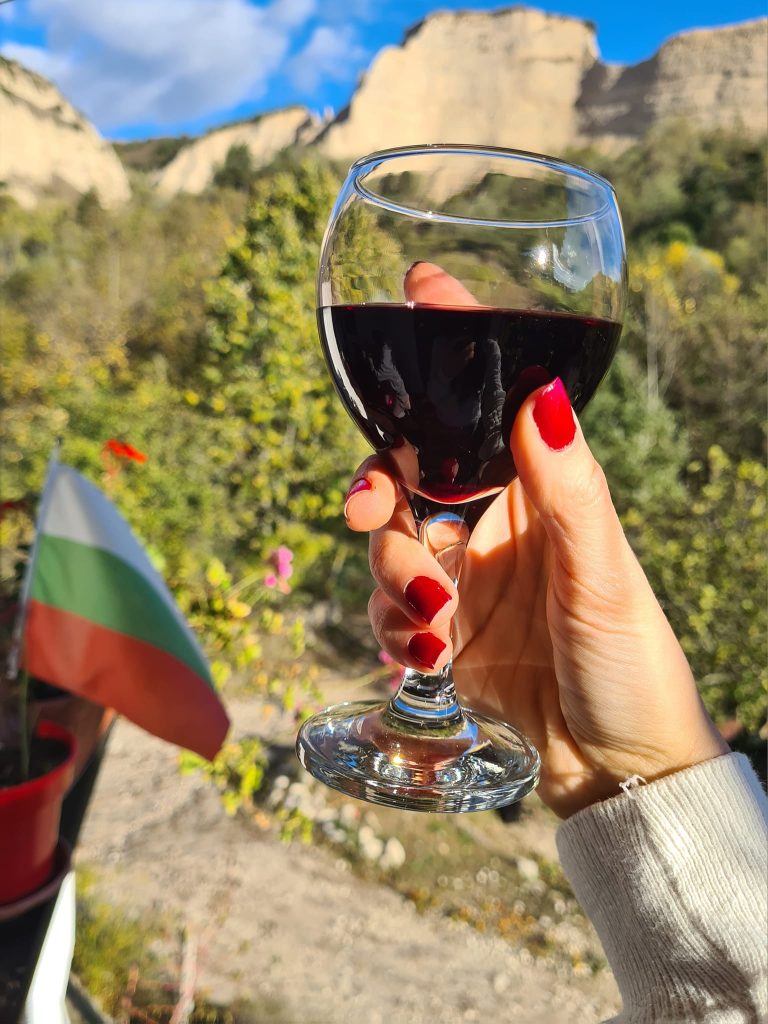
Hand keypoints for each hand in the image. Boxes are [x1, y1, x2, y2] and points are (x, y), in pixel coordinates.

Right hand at [344, 264, 727, 817]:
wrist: (618, 771)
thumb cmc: (632, 665)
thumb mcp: (602, 577)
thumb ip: (568, 491)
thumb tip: (545, 392)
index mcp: (541, 494)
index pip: (485, 409)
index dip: (449, 352)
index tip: (416, 289)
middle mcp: (496, 525)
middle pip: (411, 477)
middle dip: (379, 494)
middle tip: (368, 515)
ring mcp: (465, 578)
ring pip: (390, 546)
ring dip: (392, 581)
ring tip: (433, 630)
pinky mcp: (442, 633)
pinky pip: (389, 610)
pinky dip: (392, 629)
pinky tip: (424, 658)